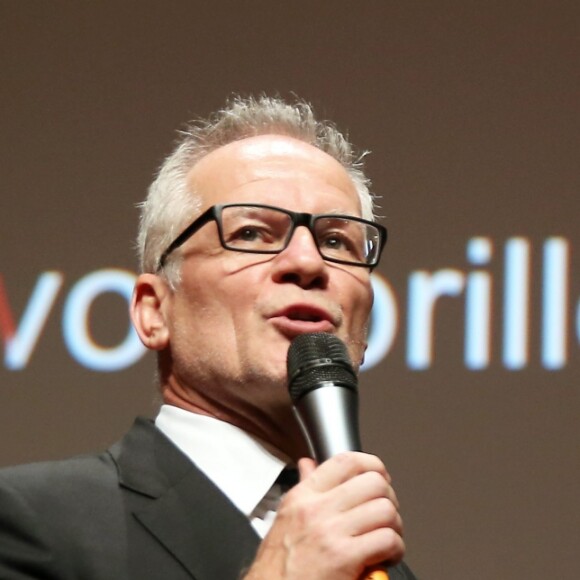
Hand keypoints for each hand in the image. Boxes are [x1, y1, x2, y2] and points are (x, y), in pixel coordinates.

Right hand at [244, 452, 404, 579]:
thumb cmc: (278, 565)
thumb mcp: (286, 517)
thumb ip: (304, 488)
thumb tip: (308, 465)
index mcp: (303, 496)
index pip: (346, 461)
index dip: (372, 464)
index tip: (380, 477)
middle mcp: (316, 509)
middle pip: (373, 483)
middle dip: (388, 499)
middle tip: (385, 515)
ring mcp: (330, 532)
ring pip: (385, 510)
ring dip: (394, 526)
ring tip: (386, 538)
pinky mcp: (343, 558)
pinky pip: (387, 540)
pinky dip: (395, 549)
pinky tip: (384, 557)